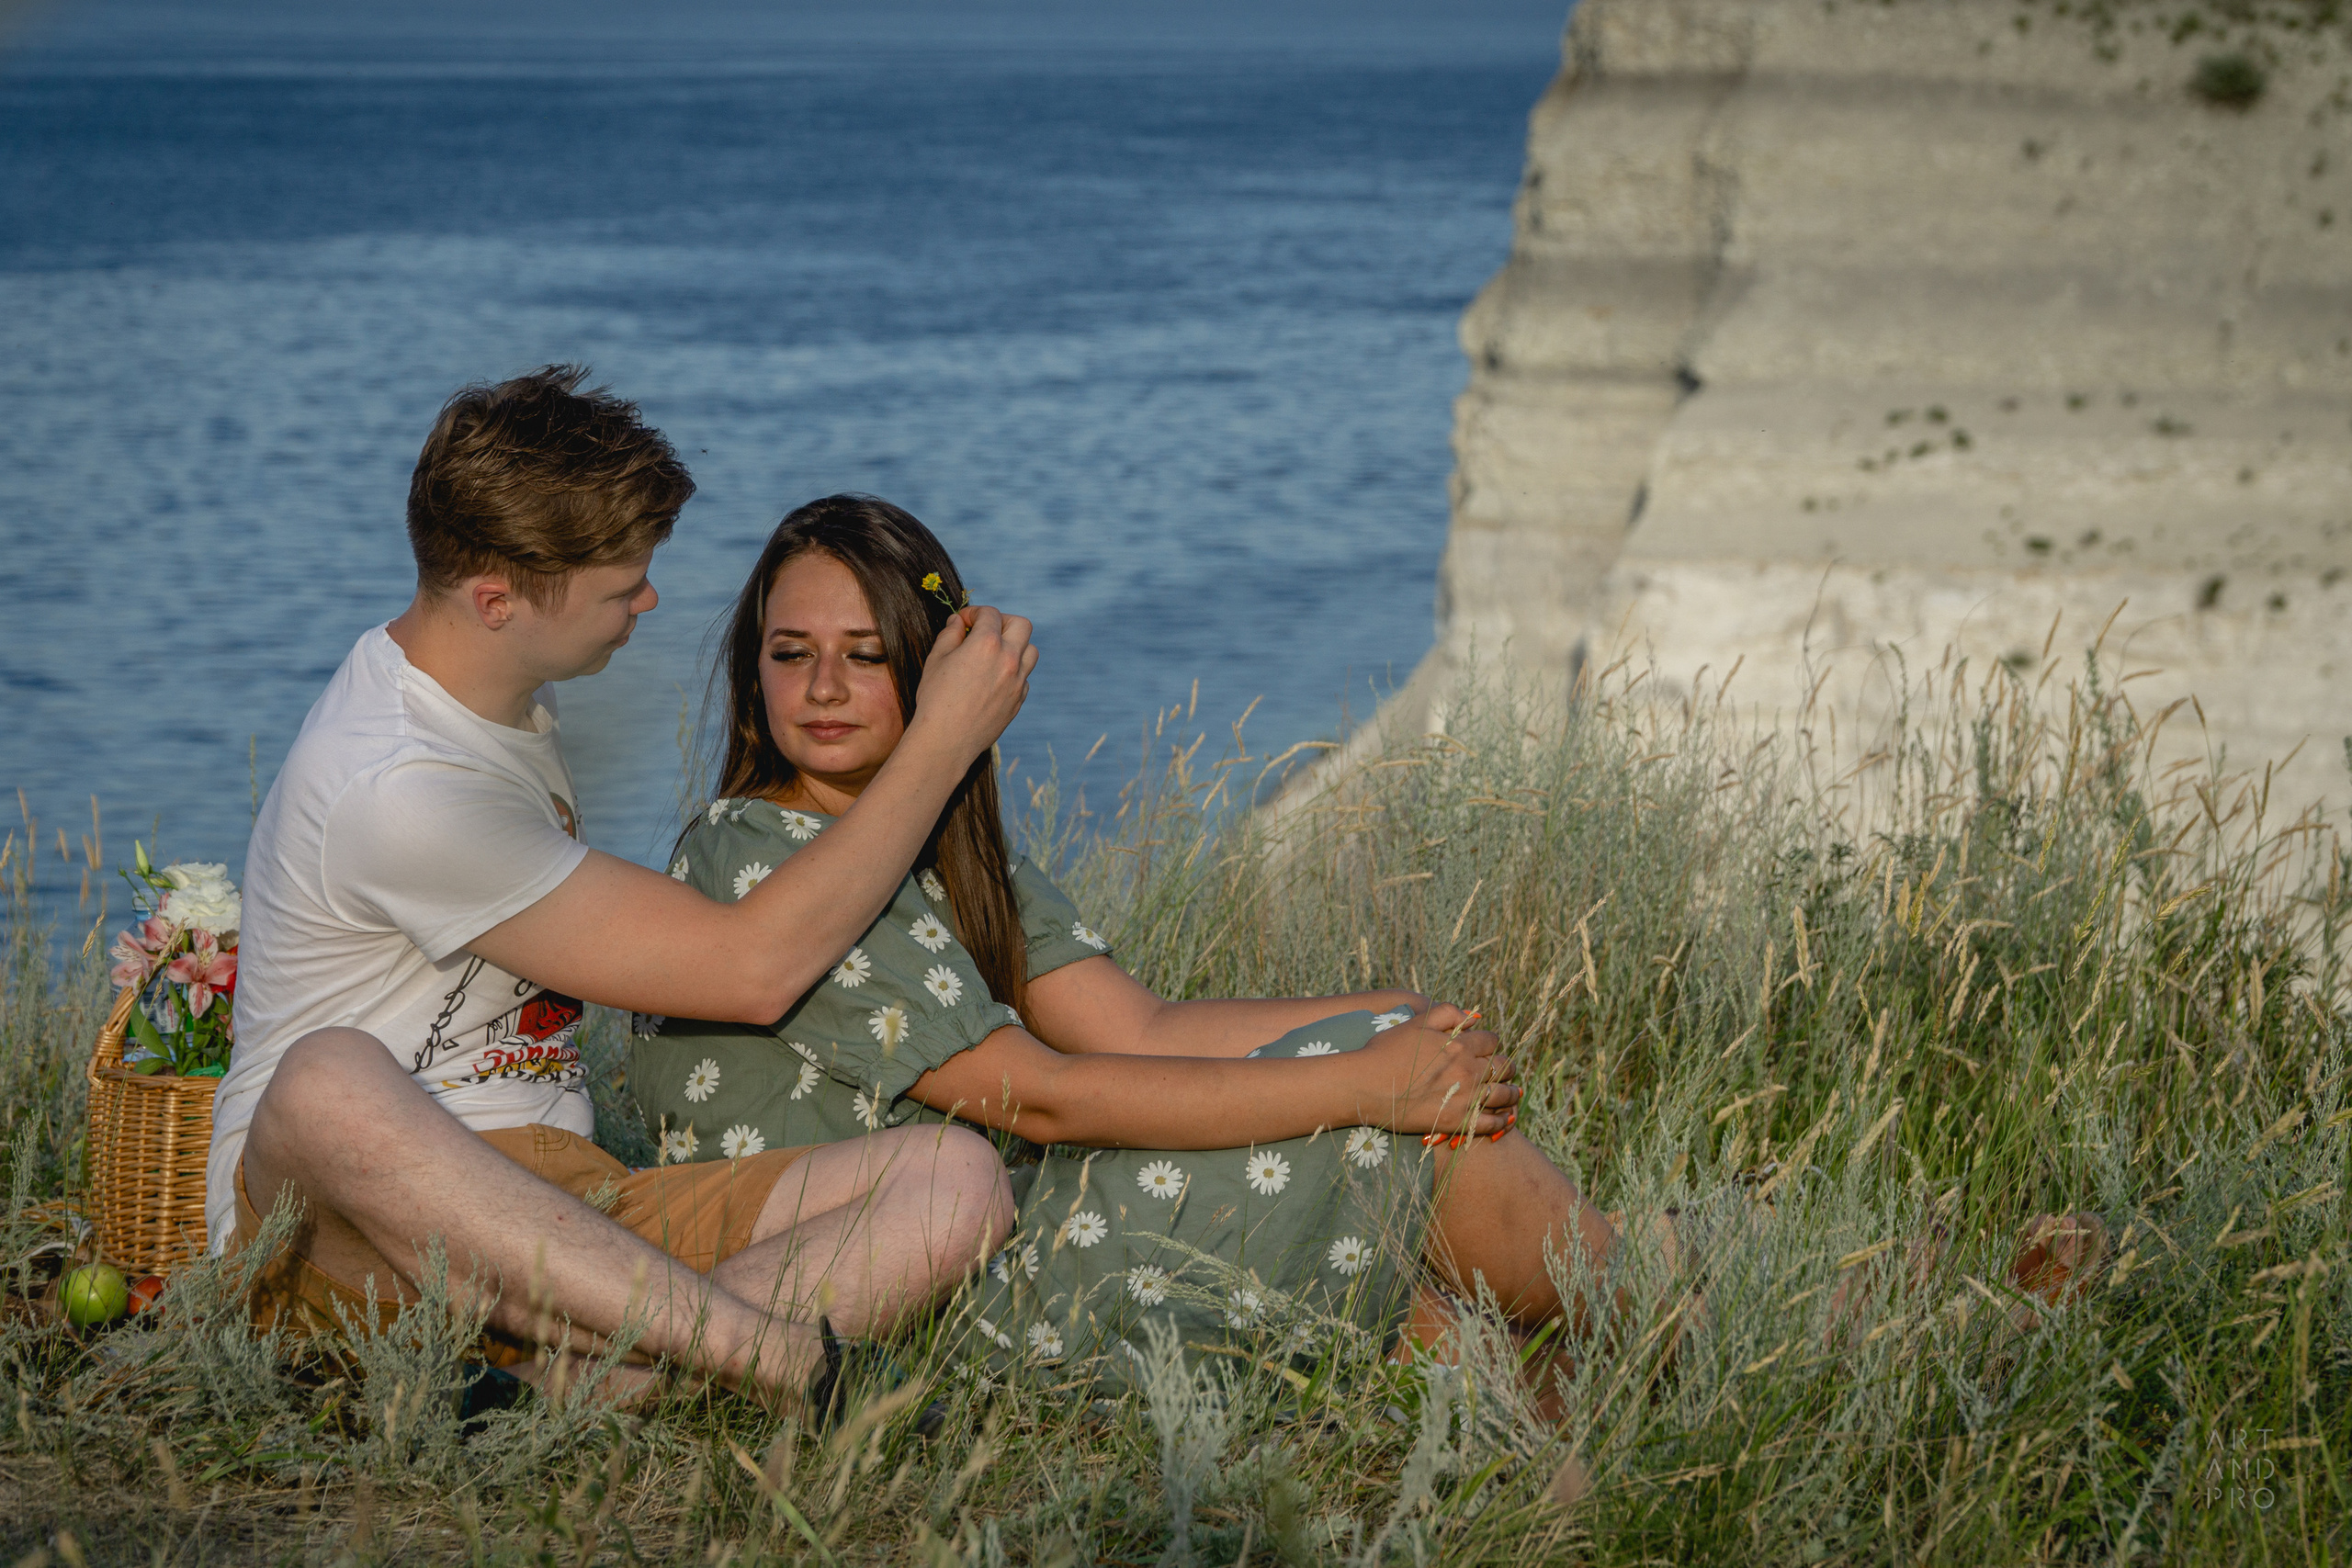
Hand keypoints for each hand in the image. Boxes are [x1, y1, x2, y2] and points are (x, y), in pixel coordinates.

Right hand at [909, 605, 1035, 765]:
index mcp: (987, 643)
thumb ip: (949, 635)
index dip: (974, 612)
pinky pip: (1024, 678)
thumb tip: (958, 622)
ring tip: (994, 653)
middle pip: (1021, 625)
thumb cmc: (936, 698)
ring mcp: (1017, 681)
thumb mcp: (936, 659)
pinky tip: (993, 678)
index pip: (990, 614)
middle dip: (1003, 621)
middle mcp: (1009, 659)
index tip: (963, 621)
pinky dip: (1014, 672)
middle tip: (985, 630)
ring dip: (1015, 645)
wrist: (946, 740)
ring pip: (1030, 651)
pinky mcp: (1018, 701)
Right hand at [1352, 1003, 1517, 1136]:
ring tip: (1512, 1093)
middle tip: (1505, 1069)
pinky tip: (1505, 1119)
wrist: (1366, 1086)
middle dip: (1506, 1066)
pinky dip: (1502, 1120)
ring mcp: (1465, 1098)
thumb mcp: (1416, 1022)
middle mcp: (1468, 1071)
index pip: (1491, 1041)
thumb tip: (1471, 1017)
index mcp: (1460, 1045)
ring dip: (1510, 1092)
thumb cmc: (1386, 1051)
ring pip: (1502, 1095)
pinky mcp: (1458, 1122)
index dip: (1491, 1043)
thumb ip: (1446, 1013)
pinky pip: (1491, 1123)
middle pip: (1503, 1067)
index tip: (1489, 1047)